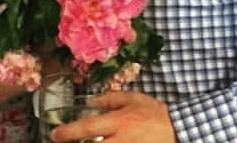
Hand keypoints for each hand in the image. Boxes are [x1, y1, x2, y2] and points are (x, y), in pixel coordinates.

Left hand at [50, 91, 175, 142]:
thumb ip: (112, 98)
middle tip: (62, 142)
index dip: (69, 132)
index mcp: (119, 121)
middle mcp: (121, 140)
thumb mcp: (135, 99)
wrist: (181, 131)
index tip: (55, 134)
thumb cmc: (156, 114)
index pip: (89, 127)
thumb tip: (93, 100)